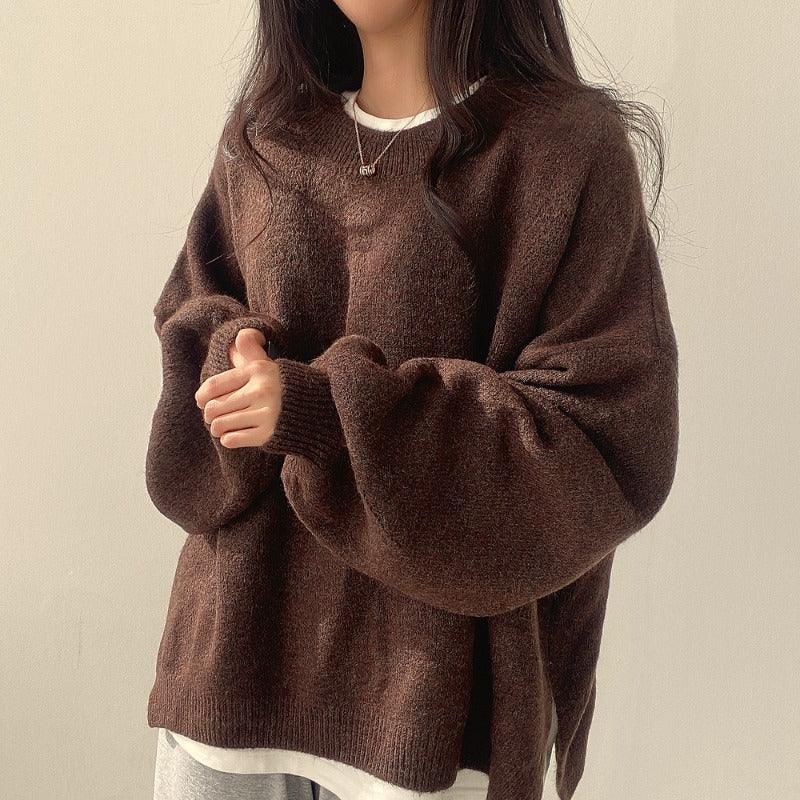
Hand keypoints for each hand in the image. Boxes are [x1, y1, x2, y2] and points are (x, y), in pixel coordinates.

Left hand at [194, 327, 281, 447]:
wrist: (317, 410)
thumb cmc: (285, 387)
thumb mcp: (269, 365)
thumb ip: (251, 350)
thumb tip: (242, 335)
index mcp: (256, 371)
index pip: (214, 385)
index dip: (202, 396)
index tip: (201, 402)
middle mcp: (260, 391)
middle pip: (214, 407)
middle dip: (209, 415)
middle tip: (214, 417)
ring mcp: (265, 413)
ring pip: (220, 425)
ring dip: (217, 428)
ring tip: (223, 428)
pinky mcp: (268, 434)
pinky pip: (232, 439)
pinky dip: (228, 439)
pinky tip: (234, 435)